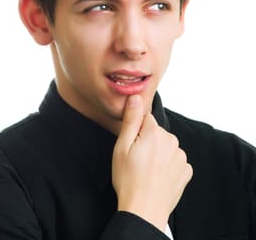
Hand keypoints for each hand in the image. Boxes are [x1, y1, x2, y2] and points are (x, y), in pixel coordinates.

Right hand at [112, 95, 192, 232]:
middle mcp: (172, 141)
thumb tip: (136, 98)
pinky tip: (158, 176)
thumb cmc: (129, 180)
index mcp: (155, 133)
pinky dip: (168, 166)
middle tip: (138, 160)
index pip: (146, 119)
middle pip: (158, 132)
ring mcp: (181, 156)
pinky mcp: (186, 170)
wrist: (144, 209)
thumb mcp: (122, 147)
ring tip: (147, 171)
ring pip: (167, 146)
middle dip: (149, 142)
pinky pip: (175, 160)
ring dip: (159, 154)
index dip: (137, 132)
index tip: (133, 146)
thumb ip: (131, 120)